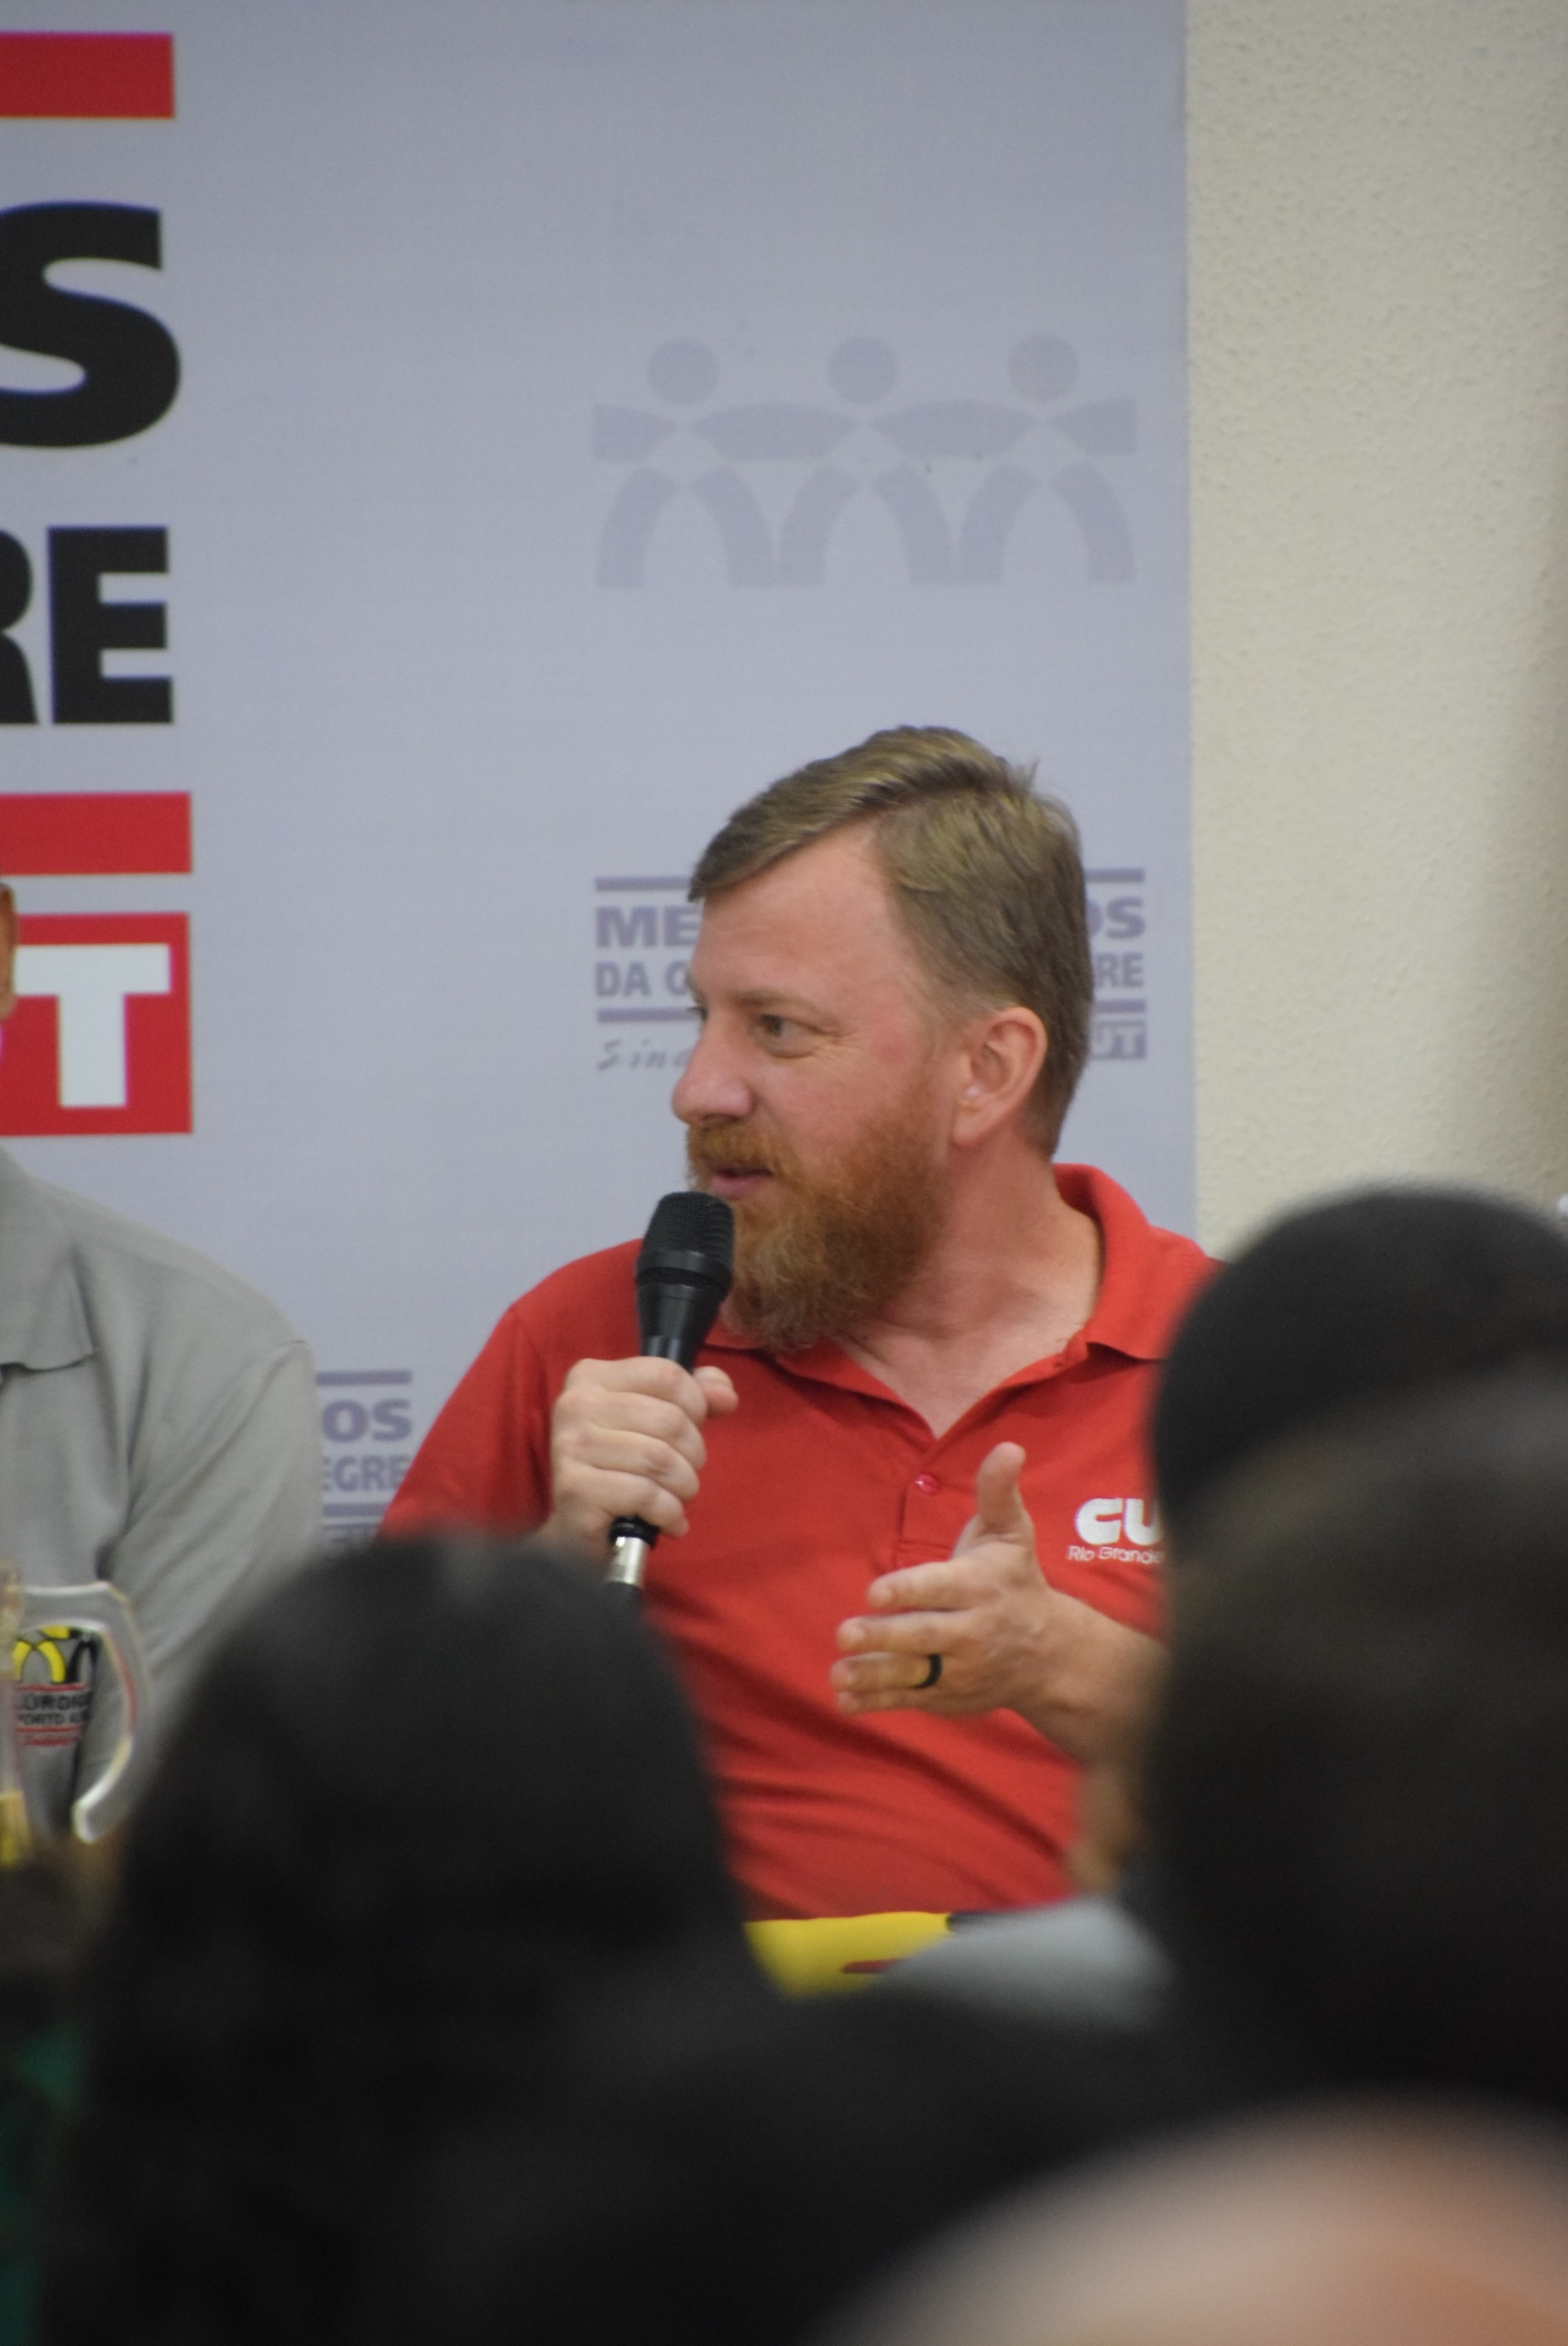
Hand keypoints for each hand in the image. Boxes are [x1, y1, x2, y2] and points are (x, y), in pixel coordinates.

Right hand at [542, 1356, 737, 1560]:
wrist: (576, 1525)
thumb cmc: (620, 1466)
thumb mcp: (655, 1419)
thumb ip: (694, 1397)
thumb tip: (725, 1394)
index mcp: (592, 1377)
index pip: (665, 1373)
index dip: (696, 1403)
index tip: (694, 1427)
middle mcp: (576, 1405)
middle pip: (669, 1419)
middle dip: (693, 1453)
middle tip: (685, 1471)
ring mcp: (571, 1447)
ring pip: (659, 1459)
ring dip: (683, 1486)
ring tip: (678, 1497)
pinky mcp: (575, 1489)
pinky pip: (645, 1494)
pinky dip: (668, 1511)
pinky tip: (667, 1519)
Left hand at [830, 1441, 1160, 1760]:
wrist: (1050, 1653)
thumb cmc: (1014, 1579)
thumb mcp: (1010, 1533)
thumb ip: (997, 1492)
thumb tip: (1009, 1446)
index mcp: (979, 1586)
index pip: (941, 1588)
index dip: (908, 1590)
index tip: (874, 1592)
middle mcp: (972, 1631)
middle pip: (924, 1635)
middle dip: (885, 1636)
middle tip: (845, 1632)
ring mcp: (960, 1669)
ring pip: (914, 1673)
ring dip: (874, 1676)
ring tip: (838, 1675)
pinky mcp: (948, 1695)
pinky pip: (911, 1700)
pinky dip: (878, 1704)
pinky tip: (846, 1702)